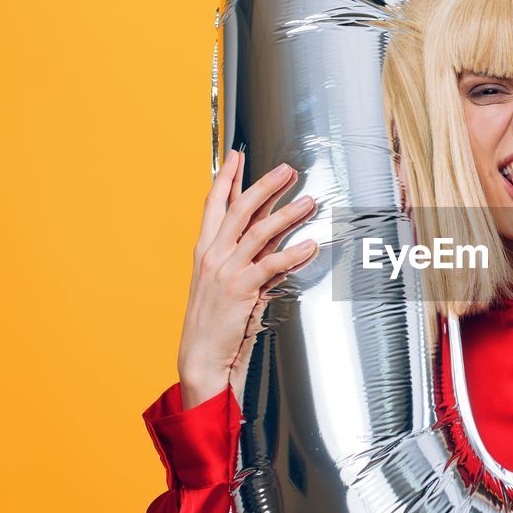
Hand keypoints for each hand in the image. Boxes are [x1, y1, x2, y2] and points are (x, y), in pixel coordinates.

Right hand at [176, 149, 319, 409]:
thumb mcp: (224, 282)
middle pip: (240, 209)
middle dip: (264, 185)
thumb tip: (271, 237)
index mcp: (205, 250)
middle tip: (287, 170)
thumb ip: (245, 257)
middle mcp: (213, 255)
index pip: (214, 204)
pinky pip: (271, 265)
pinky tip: (311, 246)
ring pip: (260, 232)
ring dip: (287, 214)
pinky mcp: (241, 290)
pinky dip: (294, 254)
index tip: (237, 155)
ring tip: (309, 201)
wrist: (201, 357)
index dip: (226, 177)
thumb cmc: (214, 322)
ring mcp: (226, 271)